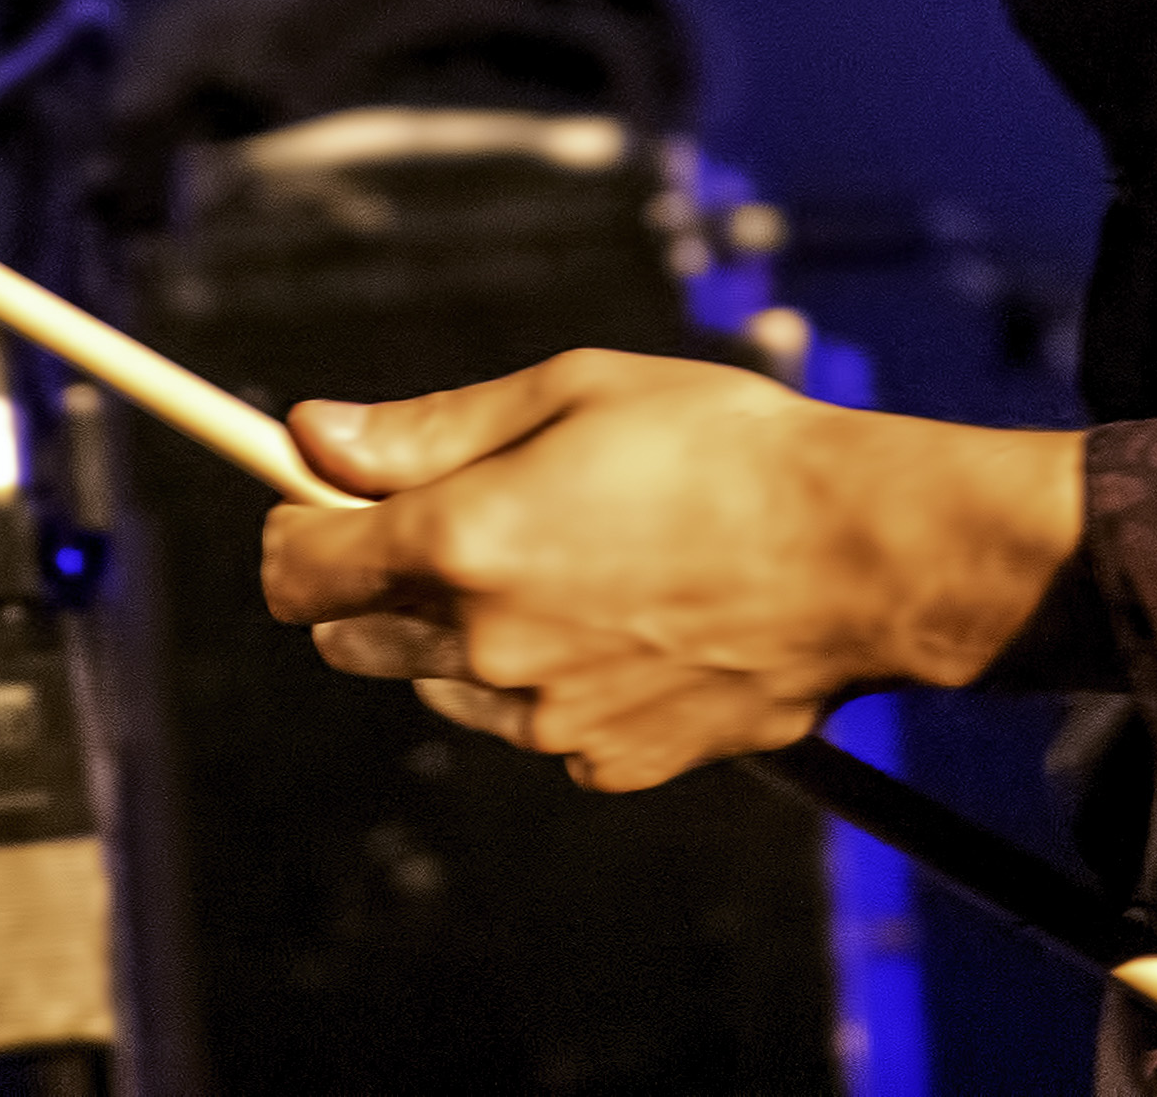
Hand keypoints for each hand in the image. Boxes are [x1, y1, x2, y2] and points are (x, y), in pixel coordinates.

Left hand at [255, 349, 1100, 792]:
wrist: (861, 557)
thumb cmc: (722, 446)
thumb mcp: (570, 392)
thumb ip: (428, 429)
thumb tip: (312, 435)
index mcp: (463, 544)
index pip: (301, 569)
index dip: (295, 529)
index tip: (316, 502)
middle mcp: (489, 646)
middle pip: (357, 637)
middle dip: (374, 582)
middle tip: (454, 521)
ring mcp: (549, 720)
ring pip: (446, 686)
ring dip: (465, 634)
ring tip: (565, 562)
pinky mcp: (609, 763)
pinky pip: (536, 726)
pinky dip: (550, 682)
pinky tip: (623, 620)